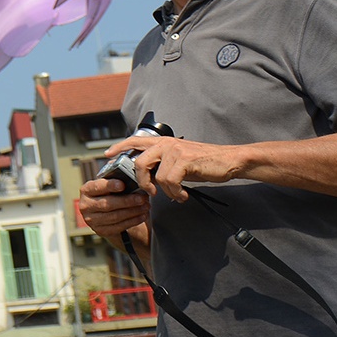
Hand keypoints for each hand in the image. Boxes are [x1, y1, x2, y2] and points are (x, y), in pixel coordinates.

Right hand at [77, 175, 149, 239]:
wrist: (106, 213)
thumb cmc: (110, 194)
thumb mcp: (109, 184)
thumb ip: (115, 175)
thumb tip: (128, 167)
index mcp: (86, 190)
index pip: (97, 187)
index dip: (109, 185)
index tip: (123, 184)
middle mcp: (86, 205)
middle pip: (107, 204)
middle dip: (127, 201)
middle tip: (142, 197)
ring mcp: (92, 220)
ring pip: (115, 216)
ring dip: (133, 211)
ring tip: (145, 206)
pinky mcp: (100, 231)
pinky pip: (119, 226)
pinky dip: (133, 221)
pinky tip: (142, 215)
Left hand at [103, 134, 243, 202]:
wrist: (229, 161)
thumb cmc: (204, 163)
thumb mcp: (178, 161)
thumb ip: (162, 164)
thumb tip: (147, 177)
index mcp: (163, 142)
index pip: (135, 141)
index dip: (119, 147)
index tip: (107, 154)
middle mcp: (166, 143)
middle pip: (139, 163)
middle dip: (141, 182)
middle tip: (150, 193)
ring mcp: (175, 150)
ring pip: (155, 176)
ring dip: (164, 191)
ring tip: (176, 194)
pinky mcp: (184, 160)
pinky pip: (169, 182)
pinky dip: (175, 193)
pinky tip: (183, 195)